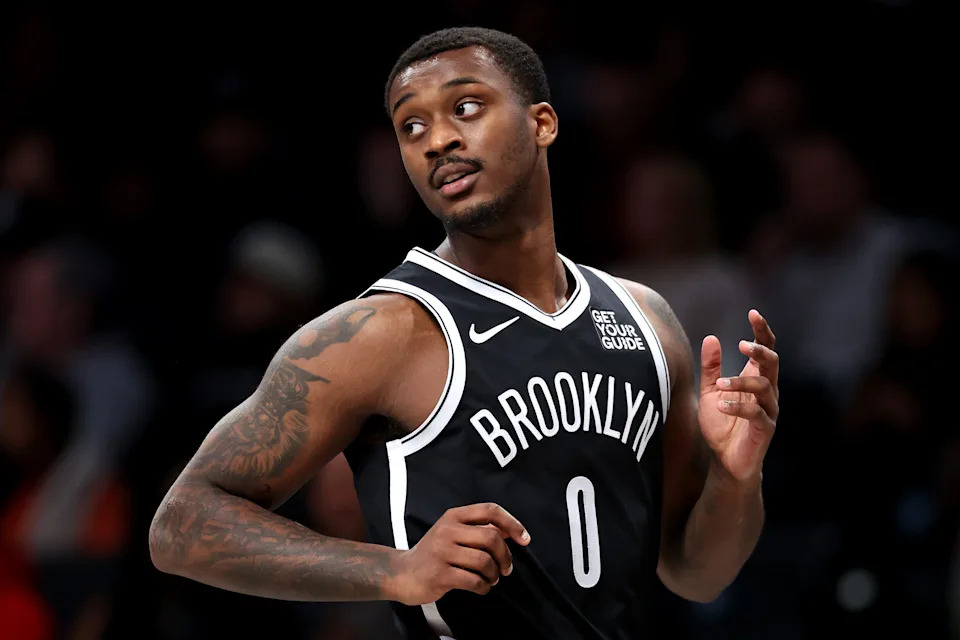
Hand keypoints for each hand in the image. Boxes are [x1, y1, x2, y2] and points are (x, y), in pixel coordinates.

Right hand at [389, 503, 530, 605]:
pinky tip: (481, 587)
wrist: (402, 573)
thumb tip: (510, 530)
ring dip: (494, 574)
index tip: (524, 539)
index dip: (512, 523)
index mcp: (453, 516)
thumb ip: (477, 529)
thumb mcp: (452, 533)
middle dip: (505, 556)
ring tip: (491, 579)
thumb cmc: (433, 554)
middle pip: (491, 537)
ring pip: (484, 560)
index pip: (490, 510)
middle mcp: (447, 530)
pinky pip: (473, 580)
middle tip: (505, 568)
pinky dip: (483, 587)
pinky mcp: (439, 574)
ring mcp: (442, 552)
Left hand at [698, 310, 779, 484]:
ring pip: (764, 387)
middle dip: (760, 350)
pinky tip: (721, 405)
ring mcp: (769, 410)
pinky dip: (738, 407)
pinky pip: (757, 414)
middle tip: (742, 344)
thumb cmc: (721, 425)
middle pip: (773, 363)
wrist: (725, 461)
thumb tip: (710, 338)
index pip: (766, 349)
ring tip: (720, 384)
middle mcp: (767, 391)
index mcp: (755, 378)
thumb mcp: (710, 391)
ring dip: (741, 382)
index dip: (762, 331)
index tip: (753, 313)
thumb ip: (711, 367)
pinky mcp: (764, 429)